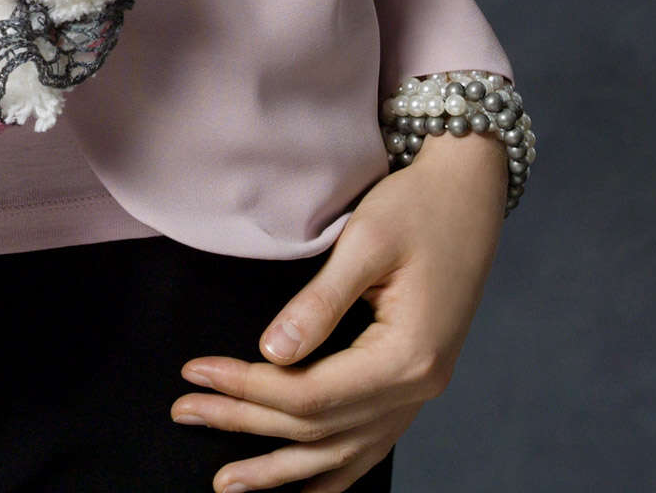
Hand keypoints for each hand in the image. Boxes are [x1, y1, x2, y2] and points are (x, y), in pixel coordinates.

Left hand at [169, 130, 508, 490]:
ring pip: (344, 450)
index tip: (194, 372)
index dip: (246, 388)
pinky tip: (300, 483)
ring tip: (227, 482)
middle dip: (246, 423)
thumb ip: (318, 302)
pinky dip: (332, 469)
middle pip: (319, 427)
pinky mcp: (416, 381)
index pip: (310, 394)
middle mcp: (419, 388)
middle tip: (184, 412)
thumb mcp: (365, 243)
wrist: (470, 192)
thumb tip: (270, 354)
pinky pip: (371, 444)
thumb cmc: (417, 206)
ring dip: (282, 467)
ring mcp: (421, 392)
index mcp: (408, 357)